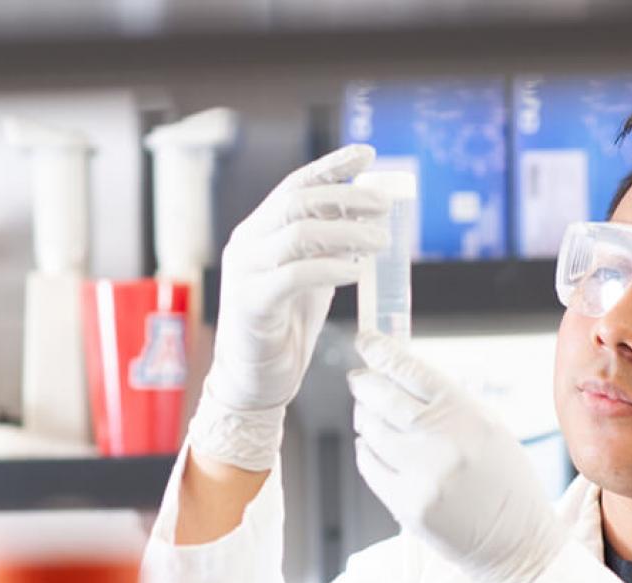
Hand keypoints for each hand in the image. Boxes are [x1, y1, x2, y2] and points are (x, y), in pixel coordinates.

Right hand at [190, 145, 388, 470]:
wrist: (255, 380)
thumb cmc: (286, 326)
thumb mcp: (312, 275)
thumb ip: (329, 246)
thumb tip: (369, 218)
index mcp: (260, 230)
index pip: (296, 185)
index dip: (331, 166)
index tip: (367, 154)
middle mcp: (247, 242)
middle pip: (298, 200)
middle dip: (347, 196)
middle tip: (386, 205)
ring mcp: (245, 271)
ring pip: (298, 233)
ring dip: (347, 231)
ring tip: (382, 240)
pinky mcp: (251, 302)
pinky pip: (294, 274)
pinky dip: (330, 267)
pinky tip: (356, 270)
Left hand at [348, 331, 566, 582]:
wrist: (515, 541)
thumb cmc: (504, 480)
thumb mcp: (487, 427)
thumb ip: (446, 403)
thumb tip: (398, 375)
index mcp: (467, 415)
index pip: (412, 372)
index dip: (382, 352)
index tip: (365, 341)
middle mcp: (443, 441)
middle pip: (383, 398)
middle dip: (364, 383)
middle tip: (358, 378)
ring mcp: (422, 476)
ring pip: (371, 432)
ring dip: (364, 417)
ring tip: (368, 413)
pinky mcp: (406, 505)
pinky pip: (370, 466)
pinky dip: (366, 451)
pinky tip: (371, 445)